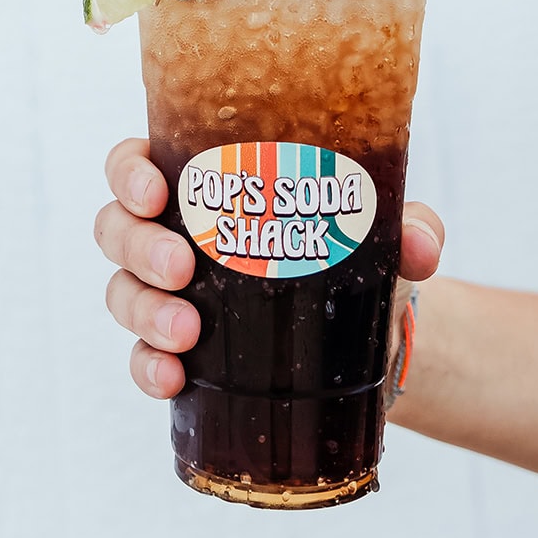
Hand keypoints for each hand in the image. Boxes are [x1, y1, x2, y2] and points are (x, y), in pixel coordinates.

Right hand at [94, 136, 445, 399]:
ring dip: (143, 310)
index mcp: (203, 182)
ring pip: (122, 291)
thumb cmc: (355, 252)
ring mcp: (168, 295)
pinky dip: (147, 367)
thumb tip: (420, 242)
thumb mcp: (385, 231)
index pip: (136, 160)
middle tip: (181, 267)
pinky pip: (141, 358)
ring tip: (186, 331)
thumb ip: (410, 226)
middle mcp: (172, 232)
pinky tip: (172, 378)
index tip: (154, 190)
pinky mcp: (180, 353)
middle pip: (118, 227)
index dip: (129, 170)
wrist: (371, 334)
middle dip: (139, 245)